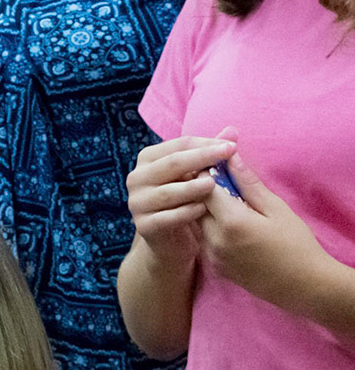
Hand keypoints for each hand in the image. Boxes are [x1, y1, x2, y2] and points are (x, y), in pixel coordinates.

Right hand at [127, 134, 234, 267]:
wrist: (171, 239)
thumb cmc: (186, 199)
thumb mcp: (198, 174)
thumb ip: (211, 153)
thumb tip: (232, 131)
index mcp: (148, 159)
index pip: (179, 145)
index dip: (207, 144)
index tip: (232, 146)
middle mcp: (137, 178)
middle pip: (172, 163)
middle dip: (203, 158)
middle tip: (229, 156)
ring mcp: (137, 203)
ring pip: (167, 192)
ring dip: (193, 187)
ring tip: (214, 185)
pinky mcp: (143, 226)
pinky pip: (166, 218)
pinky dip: (185, 212)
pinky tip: (203, 209)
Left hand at [200, 146, 337, 307]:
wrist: (300, 284)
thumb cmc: (295, 243)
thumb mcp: (276, 208)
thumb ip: (249, 184)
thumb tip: (231, 159)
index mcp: (231, 222)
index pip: (205, 188)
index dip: (208, 172)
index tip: (217, 162)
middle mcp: (214, 241)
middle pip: (196, 206)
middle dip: (203, 190)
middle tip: (219, 178)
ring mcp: (211, 256)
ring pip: (198, 223)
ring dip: (206, 209)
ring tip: (226, 200)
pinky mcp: (213, 267)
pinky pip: (204, 240)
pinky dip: (211, 227)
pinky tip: (229, 222)